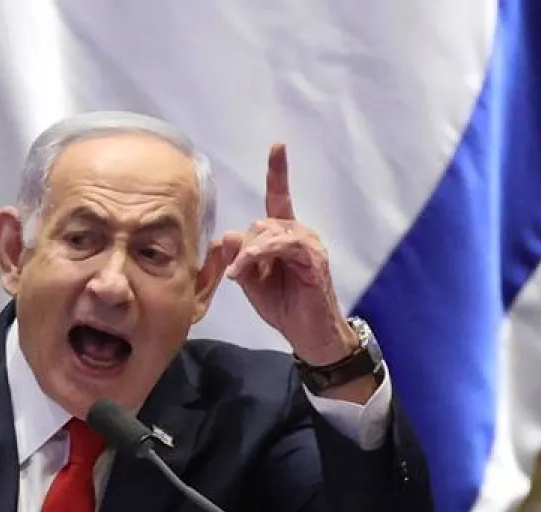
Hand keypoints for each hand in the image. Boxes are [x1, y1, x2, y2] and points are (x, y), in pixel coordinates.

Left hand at [216, 143, 357, 365]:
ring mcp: (309, 244)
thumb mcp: (252, 281)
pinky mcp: (313, 258)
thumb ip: (240, 258)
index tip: (278, 146)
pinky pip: (282, 245)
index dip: (278, 173)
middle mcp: (300, 234)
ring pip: (269, 230)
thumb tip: (227, 236)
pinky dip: (259, 256)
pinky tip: (246, 270)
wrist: (310, 336)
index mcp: (286, 236)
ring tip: (240, 275)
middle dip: (245, 246)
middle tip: (238, 274)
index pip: (280, 198)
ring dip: (250, 253)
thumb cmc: (285, 308)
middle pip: (262, 221)